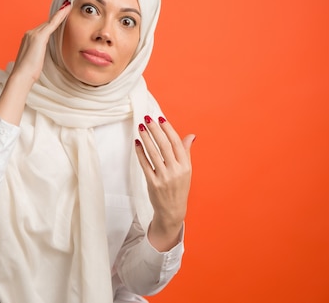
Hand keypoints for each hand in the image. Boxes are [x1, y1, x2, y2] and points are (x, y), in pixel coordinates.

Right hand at [0, 0, 70, 124]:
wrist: (21, 76)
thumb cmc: (29, 73)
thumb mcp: (36, 60)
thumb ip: (41, 52)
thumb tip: (45, 53)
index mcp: (29, 38)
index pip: (44, 28)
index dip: (53, 22)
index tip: (60, 14)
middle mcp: (30, 33)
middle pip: (47, 23)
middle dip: (57, 15)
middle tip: (67, 5)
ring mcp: (33, 34)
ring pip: (50, 22)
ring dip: (60, 13)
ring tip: (68, 5)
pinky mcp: (39, 37)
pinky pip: (52, 24)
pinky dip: (60, 16)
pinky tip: (66, 9)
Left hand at [135, 115, 194, 250]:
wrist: (172, 210)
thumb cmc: (179, 187)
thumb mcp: (187, 170)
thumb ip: (185, 152)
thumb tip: (191, 136)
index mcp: (185, 166)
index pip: (176, 143)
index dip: (168, 129)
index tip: (161, 118)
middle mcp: (175, 171)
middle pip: (164, 146)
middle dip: (155, 130)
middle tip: (148, 118)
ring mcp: (164, 177)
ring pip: (153, 153)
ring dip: (146, 138)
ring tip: (141, 127)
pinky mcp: (153, 183)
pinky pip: (145, 165)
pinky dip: (140, 153)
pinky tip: (137, 143)